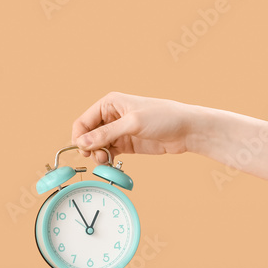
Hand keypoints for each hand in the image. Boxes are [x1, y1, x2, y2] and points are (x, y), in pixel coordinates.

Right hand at [71, 91, 197, 163]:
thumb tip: (83, 142)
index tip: (83, 150)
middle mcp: (111, 116)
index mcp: (109, 104)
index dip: (80, 136)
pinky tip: (109, 163)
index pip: (83, 121)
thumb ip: (106, 133)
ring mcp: (118, 131)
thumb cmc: (165, 117)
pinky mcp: (125, 143)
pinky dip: (105, 159)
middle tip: (97, 157)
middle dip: (89, 147)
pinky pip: (107, 152)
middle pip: (88, 134)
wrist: (188, 130)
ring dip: (97, 155)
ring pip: (96, 145)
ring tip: (105, 161)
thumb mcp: (133, 123)